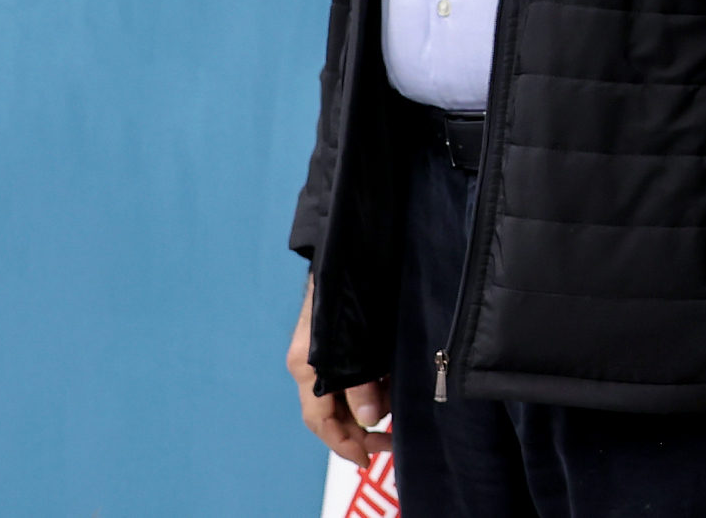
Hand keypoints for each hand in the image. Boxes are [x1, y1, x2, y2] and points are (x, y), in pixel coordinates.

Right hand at [288, 275, 391, 466]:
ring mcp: (321, 354)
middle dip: (360, 432)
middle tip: (391, 442)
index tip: (367, 459)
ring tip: (398, 407)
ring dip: (370, 407)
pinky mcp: (336, 343)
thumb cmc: (350, 286)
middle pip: (332, 413)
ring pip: (345, 396)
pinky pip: (352, 376)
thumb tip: (369, 417)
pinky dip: (372, 386)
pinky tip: (392, 385)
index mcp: (308, 365)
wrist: (351, 246)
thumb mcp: (358, 339)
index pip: (320, 420)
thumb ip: (362, 380)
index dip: (343, 444)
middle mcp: (309, 364)